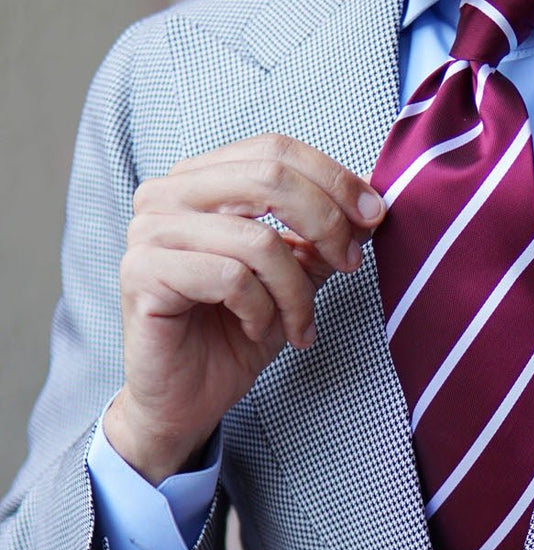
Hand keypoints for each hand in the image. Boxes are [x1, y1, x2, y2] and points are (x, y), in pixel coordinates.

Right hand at [106, 135, 385, 482]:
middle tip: (351, 266)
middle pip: (268, 177)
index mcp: (200, 180)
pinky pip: (231, 279)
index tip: (376, 217)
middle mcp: (167, 194)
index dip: (333, 178)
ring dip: (296, 291)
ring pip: (258, 240)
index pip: (274, 149)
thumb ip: (321, 236)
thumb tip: (371, 200)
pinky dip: (261, 312)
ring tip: (300, 324)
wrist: (186, 400)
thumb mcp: (293, 278)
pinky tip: (258, 330)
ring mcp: (149, 231)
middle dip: (327, 224)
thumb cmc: (234, 334)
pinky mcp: (142, 273)